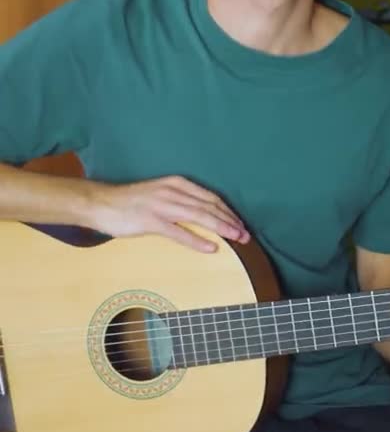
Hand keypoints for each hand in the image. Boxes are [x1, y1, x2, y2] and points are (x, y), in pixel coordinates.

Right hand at [89, 175, 249, 252]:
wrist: (101, 203)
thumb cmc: (131, 202)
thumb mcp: (161, 195)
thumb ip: (181, 201)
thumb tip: (205, 215)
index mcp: (177, 183)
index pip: (210, 197)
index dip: (228, 211)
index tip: (241, 224)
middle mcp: (172, 191)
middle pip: (209, 207)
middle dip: (230, 221)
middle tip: (246, 235)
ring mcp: (162, 205)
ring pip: (199, 217)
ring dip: (221, 229)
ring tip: (237, 239)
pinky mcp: (151, 221)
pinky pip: (179, 231)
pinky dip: (197, 240)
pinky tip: (211, 248)